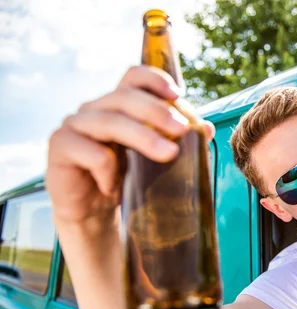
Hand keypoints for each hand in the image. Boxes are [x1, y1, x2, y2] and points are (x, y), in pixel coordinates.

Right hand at [47, 65, 214, 226]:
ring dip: (143, 137)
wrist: (92, 213)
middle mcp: (93, 109)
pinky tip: (114, 187)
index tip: (178, 94)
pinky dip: (109, 170)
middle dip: (156, 111)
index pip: (132, 76)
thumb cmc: (125, 180)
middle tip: (182, 129)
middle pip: (124, 97)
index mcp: (117, 105)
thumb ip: (176, 140)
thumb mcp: (153, 159)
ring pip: (110, 122)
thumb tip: (207, 128)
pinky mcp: (60, 149)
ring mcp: (74, 126)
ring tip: (169, 154)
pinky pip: (91, 153)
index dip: (154, 79)